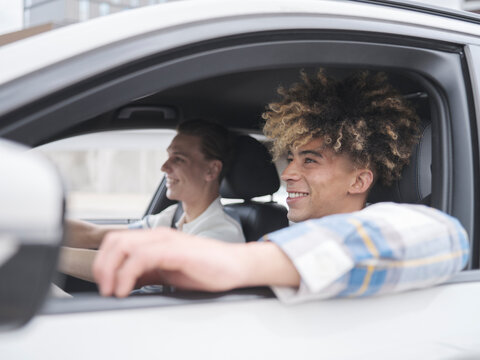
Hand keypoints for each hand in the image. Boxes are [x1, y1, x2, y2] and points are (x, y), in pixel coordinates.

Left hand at [93, 227, 300, 297]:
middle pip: (115, 240)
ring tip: (113, 291)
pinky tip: (127, 289)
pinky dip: (127, 274)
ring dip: (111, 270)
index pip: (117, 241)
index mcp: (155, 240)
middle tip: (105, 289)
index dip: (104, 262)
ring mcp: (167, 241)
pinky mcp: (177, 250)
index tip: (104, 285)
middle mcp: (158, 236)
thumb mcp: (168, 273)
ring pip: (124, 246)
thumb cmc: (207, 269)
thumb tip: (122, 283)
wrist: (236, 266)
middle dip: (102, 266)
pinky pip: (142, 257)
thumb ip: (146, 274)